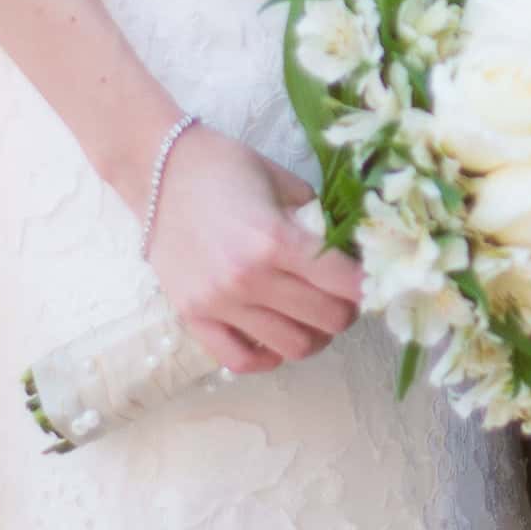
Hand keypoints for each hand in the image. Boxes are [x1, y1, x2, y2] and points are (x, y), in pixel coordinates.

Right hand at [146, 129, 363, 375]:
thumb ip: (320, 223)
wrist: (158, 171)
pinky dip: (268, 355)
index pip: (347, 284)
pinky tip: (276, 333)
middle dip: (348, 310)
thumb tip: (354, 255)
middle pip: (327, 320)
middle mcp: (247, 279)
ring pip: (293, 347)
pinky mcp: (191, 317)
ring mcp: (217, 303)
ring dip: (315, 335)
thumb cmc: (227, 168)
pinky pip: (240, 360)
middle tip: (345, 295)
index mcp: (276, 241)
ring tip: (313, 314)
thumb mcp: (287, 185)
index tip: (372, 278)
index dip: (369, 284)